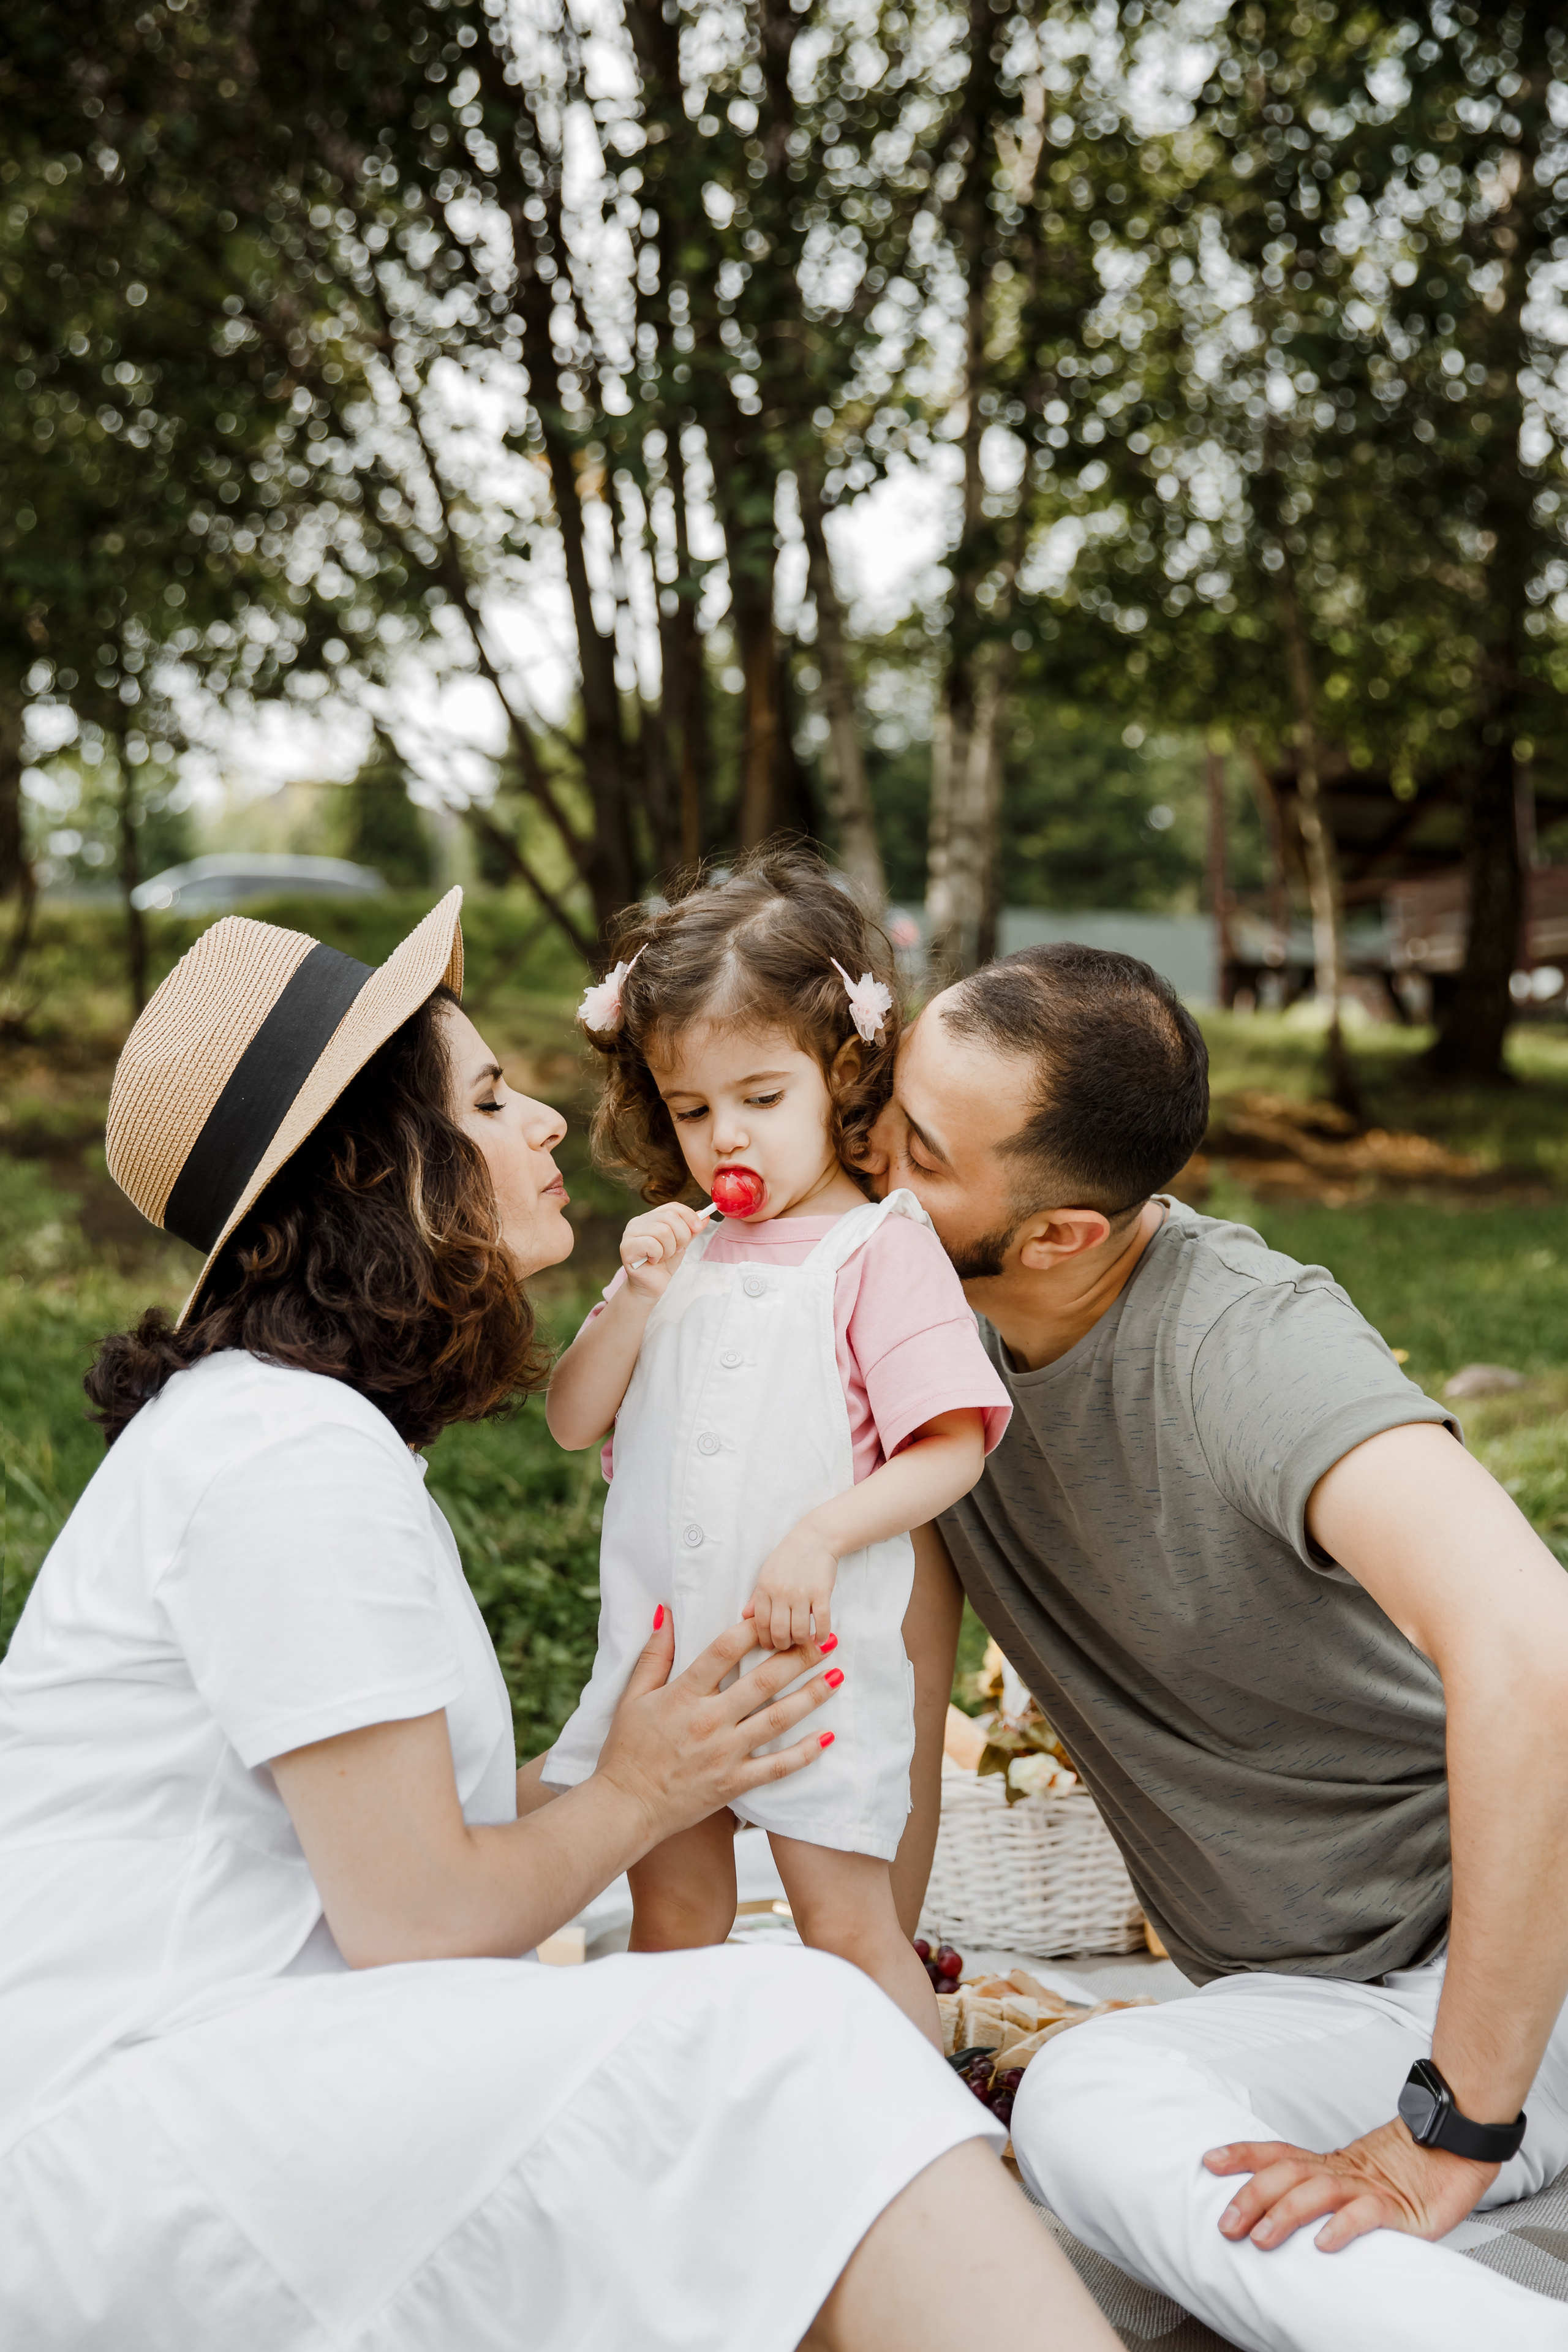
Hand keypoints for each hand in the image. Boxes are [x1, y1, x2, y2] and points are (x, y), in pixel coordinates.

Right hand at [597, 1611, 837, 1846]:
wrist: (625, 1807)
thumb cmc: (627, 1750)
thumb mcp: (632, 1697)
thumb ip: (654, 1655)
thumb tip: (666, 1612)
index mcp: (683, 1695)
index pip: (724, 1650)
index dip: (753, 1629)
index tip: (777, 1615)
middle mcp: (709, 1721)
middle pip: (762, 1681)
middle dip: (798, 1657)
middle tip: (827, 1639)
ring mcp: (724, 1754)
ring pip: (777, 1719)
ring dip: (811, 1696)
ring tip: (837, 1676)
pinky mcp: (734, 1783)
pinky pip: (777, 1767)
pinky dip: (804, 1752)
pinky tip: (827, 1736)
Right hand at [619, 1202, 708, 1298]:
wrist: (651, 1286)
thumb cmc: (663, 1264)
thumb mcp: (681, 1244)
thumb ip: (691, 1230)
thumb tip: (704, 1215)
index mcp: (650, 1218)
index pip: (673, 1207)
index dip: (689, 1216)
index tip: (698, 1228)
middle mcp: (638, 1221)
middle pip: (670, 1217)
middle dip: (681, 1237)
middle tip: (676, 1250)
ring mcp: (630, 1233)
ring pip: (662, 1231)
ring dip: (669, 1249)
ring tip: (663, 1257)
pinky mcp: (626, 1247)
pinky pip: (651, 1244)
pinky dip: (658, 1255)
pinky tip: (653, 1261)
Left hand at [745, 1520, 838, 1650]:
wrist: (815, 1538)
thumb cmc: (789, 1556)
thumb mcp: (766, 1573)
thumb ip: (756, 1597)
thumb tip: (745, 1617)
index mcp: (765, 1588)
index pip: (761, 1623)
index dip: (765, 1639)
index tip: (770, 1645)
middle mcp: (781, 1592)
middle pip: (779, 1632)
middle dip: (782, 1644)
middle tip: (787, 1645)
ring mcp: (802, 1593)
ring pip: (799, 1631)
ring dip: (801, 1641)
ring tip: (802, 1639)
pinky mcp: (821, 1593)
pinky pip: (822, 1621)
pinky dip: (821, 1635)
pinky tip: (820, 1639)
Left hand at [1205, 2117, 1497, 2253]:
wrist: (1454, 2150)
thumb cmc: (1406, 2171)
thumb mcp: (1355, 2182)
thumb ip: (1323, 2192)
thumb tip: (1279, 2213)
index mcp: (1329, 2164)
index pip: (1277, 2153)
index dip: (1243, 2154)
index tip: (1210, 2160)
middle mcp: (1341, 2171)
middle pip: (1287, 2174)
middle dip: (1251, 2196)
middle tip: (1226, 2222)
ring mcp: (1367, 2187)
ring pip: (1317, 2192)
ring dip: (1284, 2214)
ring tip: (1262, 2236)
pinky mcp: (1397, 2209)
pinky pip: (1366, 2216)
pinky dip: (1342, 2227)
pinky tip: (1324, 2243)